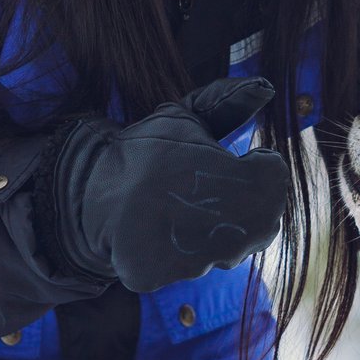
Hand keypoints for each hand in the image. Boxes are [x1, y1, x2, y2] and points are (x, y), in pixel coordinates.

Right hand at [56, 76, 289, 294]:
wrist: (85, 186)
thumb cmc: (143, 150)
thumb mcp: (183, 117)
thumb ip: (228, 102)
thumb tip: (267, 86)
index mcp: (234, 177)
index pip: (274, 177)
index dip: (256, 165)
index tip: (236, 160)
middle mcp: (219, 222)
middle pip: (264, 220)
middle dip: (245, 203)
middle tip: (208, 189)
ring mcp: (193, 256)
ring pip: (231, 248)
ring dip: (216, 230)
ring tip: (180, 208)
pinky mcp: (162, 273)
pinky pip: (195, 266)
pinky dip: (186, 251)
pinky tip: (164, 232)